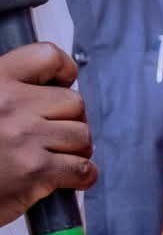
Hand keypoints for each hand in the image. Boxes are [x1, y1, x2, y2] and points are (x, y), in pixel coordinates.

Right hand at [0, 42, 93, 229]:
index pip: (47, 56)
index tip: (60, 85)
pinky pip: (81, 168)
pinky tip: (67, 178)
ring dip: (75, 149)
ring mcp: (24, 137)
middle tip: (55, 135)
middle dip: (70, 120)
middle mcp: (10, 105)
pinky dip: (82, 175)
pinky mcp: (34, 171)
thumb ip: (9, 94)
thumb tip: (51, 90)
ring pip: (82, 135)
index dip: (62, 71)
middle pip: (73, 102)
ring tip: (55, 157)